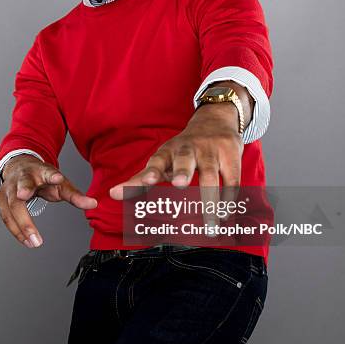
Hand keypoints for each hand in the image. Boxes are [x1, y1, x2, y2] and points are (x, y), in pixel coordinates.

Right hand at [0, 155, 96, 248]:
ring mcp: (9, 188)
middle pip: (21, 186)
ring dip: (21, 225)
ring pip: (11, 206)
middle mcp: (22, 178)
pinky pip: (6, 217)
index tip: (57, 178)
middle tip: (24, 196)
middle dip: (23, 191)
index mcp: (40, 171)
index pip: (47, 172)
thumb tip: (93, 204)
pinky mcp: (1, 199)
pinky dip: (16, 231)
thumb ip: (75, 195)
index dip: (52, 175)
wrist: (20, 167)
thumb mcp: (60, 184)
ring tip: (35, 242)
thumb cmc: (42, 178)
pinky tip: (27, 241)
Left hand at [109, 104, 242, 226]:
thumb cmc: (183, 149)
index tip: (146, 182)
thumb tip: (112, 194)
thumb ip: (140, 179)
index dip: (152, 171)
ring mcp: (210, 151)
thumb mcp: (162, 159)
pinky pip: (231, 179)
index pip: (157, 160)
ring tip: (211, 223)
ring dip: (211, 199)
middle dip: (182, 171)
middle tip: (180, 184)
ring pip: (211, 175)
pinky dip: (230, 198)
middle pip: (185, 159)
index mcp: (168, 152)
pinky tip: (227, 214)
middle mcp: (188, 149)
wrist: (215, 119)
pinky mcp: (230, 154)